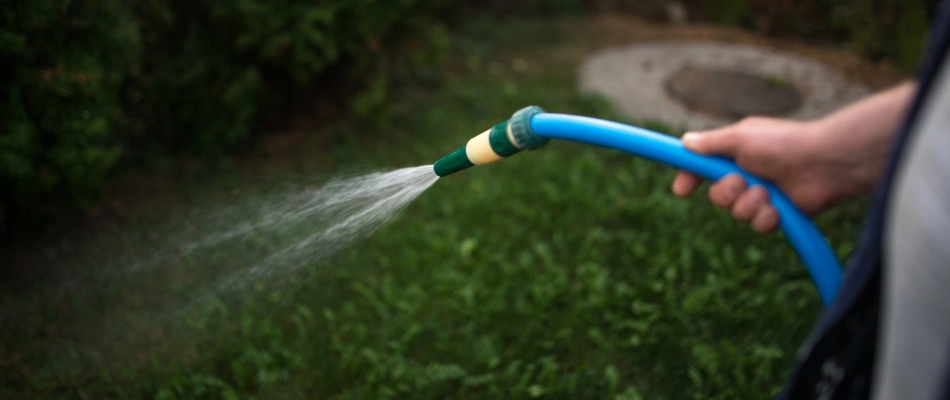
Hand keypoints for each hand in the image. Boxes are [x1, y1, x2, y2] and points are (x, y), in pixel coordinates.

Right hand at [672, 117, 836, 232]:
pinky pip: (758, 225)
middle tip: (741, 183)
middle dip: (726, 193)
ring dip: (749, 204)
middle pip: (717, 196)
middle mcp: (747, 174)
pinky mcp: (778, 213)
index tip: (681, 191)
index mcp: (735, 153)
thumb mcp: (740, 137)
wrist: (824, 163)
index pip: (703, 168)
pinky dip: (766, 217)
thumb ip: (710, 143)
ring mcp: (763, 195)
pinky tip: (778, 208)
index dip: (690, 178)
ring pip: (737, 213)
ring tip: (768, 193)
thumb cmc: (783, 144)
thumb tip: (685, 142)